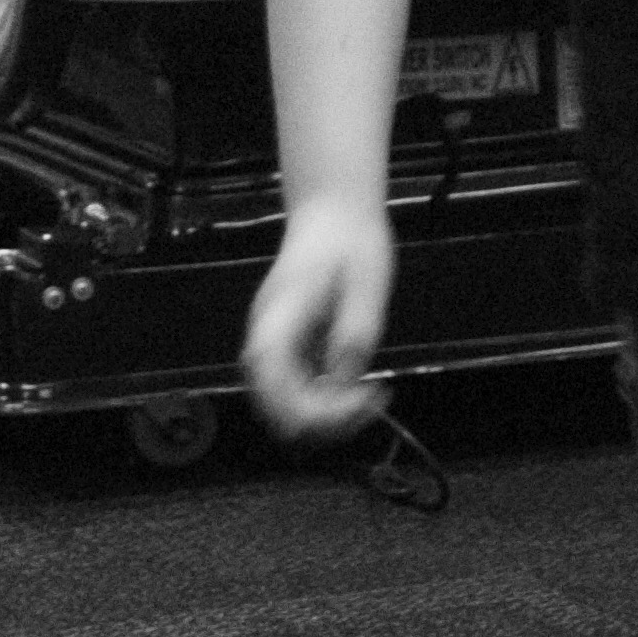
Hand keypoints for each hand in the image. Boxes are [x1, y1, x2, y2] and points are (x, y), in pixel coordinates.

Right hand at [244, 197, 393, 443]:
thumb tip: (346, 380)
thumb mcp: (366, 285)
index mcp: (278, 319)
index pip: (274, 387)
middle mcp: (267, 339)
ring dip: (325, 417)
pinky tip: (358, 388)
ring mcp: (275, 347)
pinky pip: (297, 393)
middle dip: (323, 423)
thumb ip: (354, 334)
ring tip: (369, 399)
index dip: (316, 411)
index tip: (363, 397)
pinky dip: (326, 402)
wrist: (332, 213)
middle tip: (371, 404)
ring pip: (284, 408)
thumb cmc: (348, 242)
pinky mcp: (289, 350)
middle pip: (275, 409)